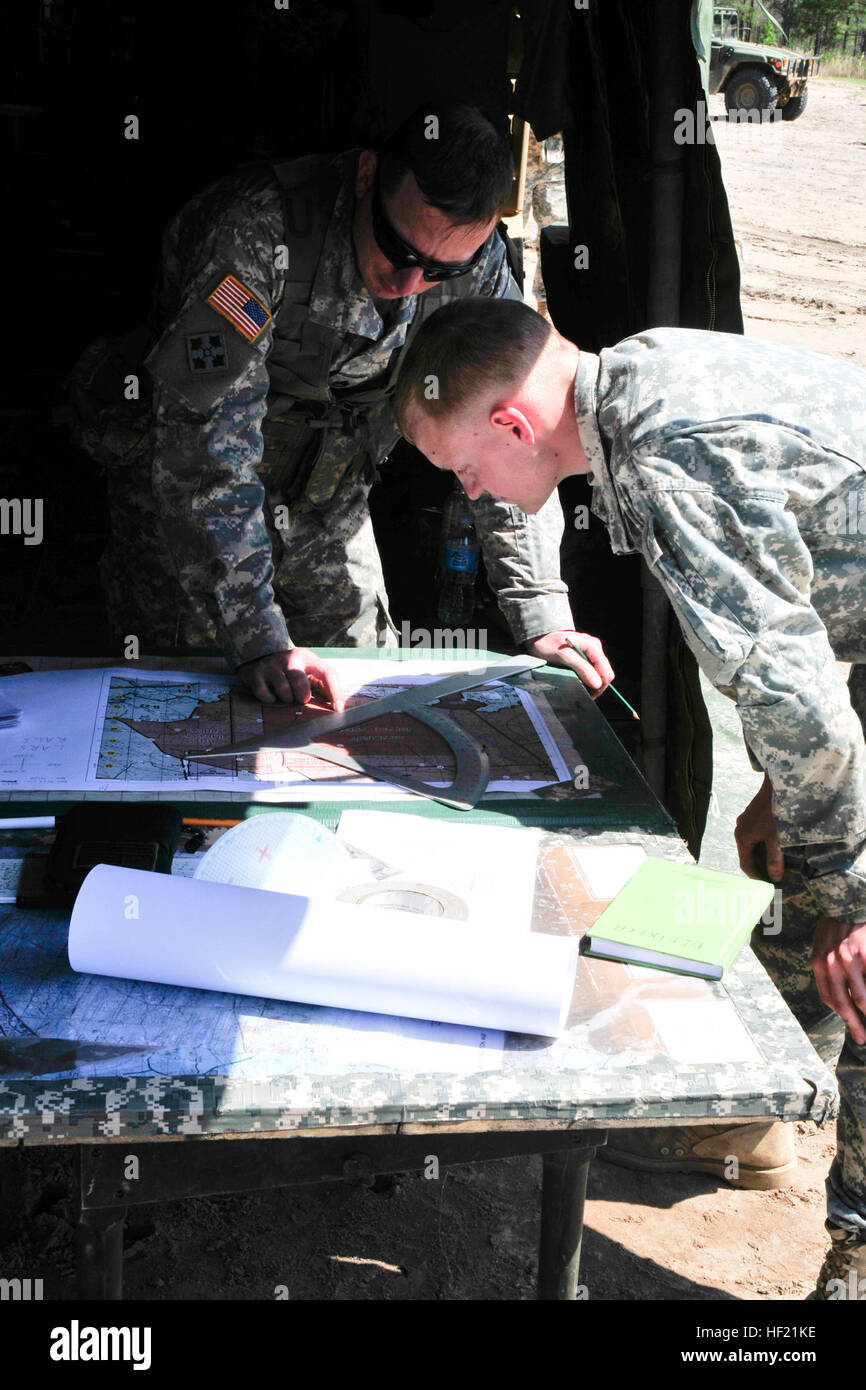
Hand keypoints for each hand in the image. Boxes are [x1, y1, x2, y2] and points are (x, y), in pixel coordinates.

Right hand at [236, 648, 344, 709]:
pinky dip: (270, 699)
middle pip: (301, 683)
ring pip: (283, 691)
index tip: (338, 709)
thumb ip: (322, 684)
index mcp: (307, 657)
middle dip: (303, 696)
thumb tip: (338, 707)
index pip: (327, 673)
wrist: (260, 652)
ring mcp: (271, 665)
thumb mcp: (307, 669)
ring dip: (286, 698)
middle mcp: (289, 658)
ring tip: (286, 695)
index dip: (335, 692)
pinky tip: (272, 694)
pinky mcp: (256, 673)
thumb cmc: (291, 668)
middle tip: (301, 698)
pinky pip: (265, 694)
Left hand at [525, 631, 613, 697]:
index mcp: (593, 646)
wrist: (537, 636)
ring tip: (578, 690)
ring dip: (590, 684)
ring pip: (598, 674)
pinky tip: (576, 682)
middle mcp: (594, 649)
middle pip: (604, 674)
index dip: (600, 687)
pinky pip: (590, 671)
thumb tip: (597, 684)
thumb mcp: (563, 656)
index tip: (588, 696)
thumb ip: (582, 668)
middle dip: (595, 687)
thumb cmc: (548, 644)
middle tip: (582, 695)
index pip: (606, 673)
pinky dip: (585, 679)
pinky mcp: (584, 656)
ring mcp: (590, 652)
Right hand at [735, 773, 783, 881]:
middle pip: (747, 854)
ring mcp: (746, 821)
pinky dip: (763, 844)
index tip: (766, 885)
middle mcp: (740, 829)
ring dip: (762, 855)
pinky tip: (775, 845)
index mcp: (743, 836)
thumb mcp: (777, 837)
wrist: (777, 784)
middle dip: (759, 866)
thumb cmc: (776, 811)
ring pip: (751, 844)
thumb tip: (775, 877)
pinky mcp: (752, 816)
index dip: (756, 876)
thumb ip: (775, 858)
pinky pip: (755, 835)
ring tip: (775, 863)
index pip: (745, 863)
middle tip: (772, 876)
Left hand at [811, 917, 865, 1044]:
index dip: (841, 1016)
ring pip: (860, 997)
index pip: (829, 997)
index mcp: (818, 963)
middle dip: (854, 1025)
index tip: (852, 1028)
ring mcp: (848, 958)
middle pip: (842, 1003)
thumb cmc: (836, 923)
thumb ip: (827, 966)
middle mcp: (830, 963)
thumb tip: (839, 994)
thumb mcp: (822, 944)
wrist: (846, 898)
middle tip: (862, 1039)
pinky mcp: (864, 952)